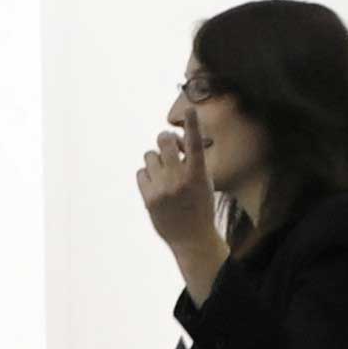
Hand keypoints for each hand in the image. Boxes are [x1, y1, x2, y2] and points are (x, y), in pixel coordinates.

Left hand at [136, 123, 224, 287]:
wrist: (192, 238)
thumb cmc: (201, 207)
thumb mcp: (205, 183)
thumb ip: (193, 163)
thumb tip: (178, 145)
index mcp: (199, 174)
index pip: (195, 145)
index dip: (193, 126)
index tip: (190, 110)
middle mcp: (179, 179)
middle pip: (163, 141)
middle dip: (166, 139)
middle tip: (170, 147)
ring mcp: (163, 188)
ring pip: (149, 155)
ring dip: (156, 159)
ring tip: (164, 172)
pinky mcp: (148, 198)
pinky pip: (141, 173)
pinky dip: (147, 175)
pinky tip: (156, 185)